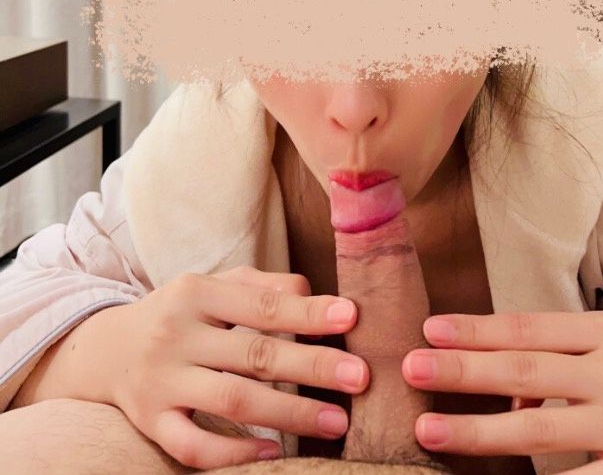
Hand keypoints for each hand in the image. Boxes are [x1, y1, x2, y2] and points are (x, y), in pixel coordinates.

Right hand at [109, 266, 367, 469]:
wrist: (104, 350)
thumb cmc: (181, 313)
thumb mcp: (214, 285)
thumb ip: (265, 286)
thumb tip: (319, 299)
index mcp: (196, 292)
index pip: (261, 303)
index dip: (307, 312)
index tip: (350, 317)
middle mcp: (176, 334)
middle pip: (253, 354)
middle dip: (312, 366)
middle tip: (360, 377)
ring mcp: (161, 382)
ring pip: (232, 401)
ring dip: (289, 412)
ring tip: (337, 421)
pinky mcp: (150, 423)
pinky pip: (193, 447)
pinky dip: (234, 453)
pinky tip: (273, 454)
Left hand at [401, 309, 602, 471]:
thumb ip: (567, 352)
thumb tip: (497, 373)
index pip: (529, 329)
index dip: (476, 330)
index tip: (430, 330)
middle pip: (525, 371)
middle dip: (463, 371)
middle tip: (411, 368)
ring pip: (538, 431)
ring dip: (477, 431)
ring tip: (428, 431)